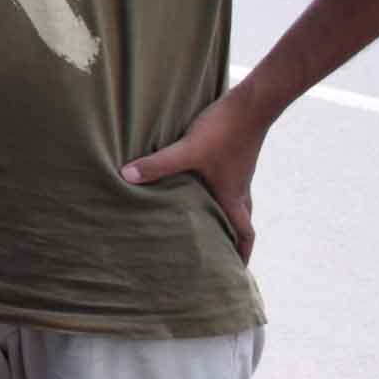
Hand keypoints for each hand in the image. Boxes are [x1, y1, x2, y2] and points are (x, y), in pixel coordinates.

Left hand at [124, 93, 270, 260]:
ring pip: (235, 203)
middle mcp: (240, 189)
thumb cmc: (224, 130)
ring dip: (224, 216)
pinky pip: (228, 183)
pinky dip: (217, 192)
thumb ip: (158, 164)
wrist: (252, 103)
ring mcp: (239, 173)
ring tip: (205, 224)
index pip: (244, 235)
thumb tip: (126, 177)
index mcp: (234, 197)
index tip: (235, 275)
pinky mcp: (234, 157)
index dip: (241, 256)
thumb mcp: (188, 150)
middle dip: (231, 241)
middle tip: (217, 255)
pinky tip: (197, 185)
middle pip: (241, 223)